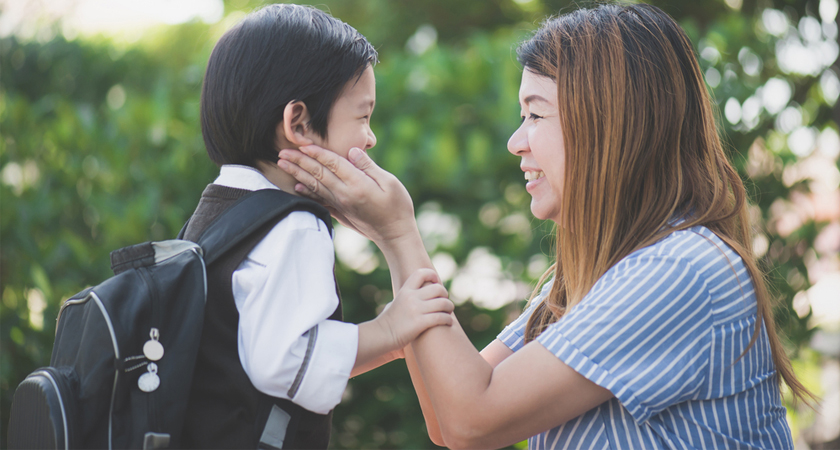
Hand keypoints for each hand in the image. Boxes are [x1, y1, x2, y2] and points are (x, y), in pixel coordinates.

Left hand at [277, 145, 416, 244]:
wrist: (395, 235)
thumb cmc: (397, 207)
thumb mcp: (389, 182)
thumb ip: (368, 166)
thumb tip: (351, 150)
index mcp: (357, 185)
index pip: (333, 164)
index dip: (317, 153)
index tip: (303, 144)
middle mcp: (344, 195)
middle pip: (318, 173)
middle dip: (299, 161)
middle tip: (282, 152)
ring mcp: (340, 205)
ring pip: (314, 185)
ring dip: (297, 173)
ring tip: (283, 164)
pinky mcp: (340, 212)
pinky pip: (319, 200)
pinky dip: (307, 192)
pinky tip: (297, 186)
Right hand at [375, 268, 453, 350]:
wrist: (381, 335)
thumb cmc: (388, 321)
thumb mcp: (394, 303)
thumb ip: (404, 297)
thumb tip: (411, 294)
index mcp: (405, 290)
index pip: (421, 273)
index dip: (432, 275)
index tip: (436, 283)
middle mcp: (411, 297)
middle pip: (438, 288)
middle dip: (445, 295)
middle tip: (445, 302)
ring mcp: (416, 310)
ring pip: (443, 303)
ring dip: (449, 307)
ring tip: (448, 312)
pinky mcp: (420, 323)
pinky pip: (441, 317)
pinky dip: (448, 319)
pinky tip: (448, 323)